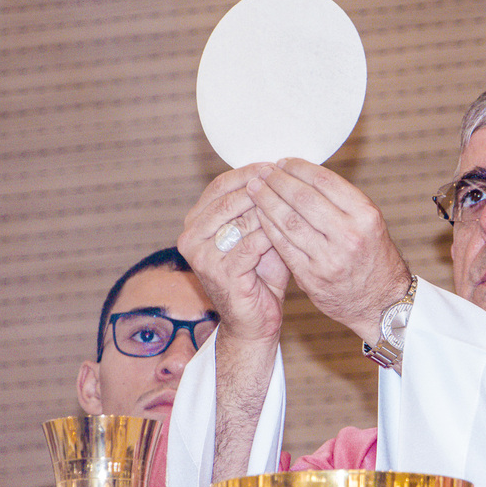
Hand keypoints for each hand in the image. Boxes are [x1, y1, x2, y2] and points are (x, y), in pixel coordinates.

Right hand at [178, 164, 289, 343]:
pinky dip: (272, 235)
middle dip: (262, 188)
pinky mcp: (220, 274)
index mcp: (195, 222)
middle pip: (228, 200)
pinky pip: (250, 245)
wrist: (255, 321)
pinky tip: (290, 231)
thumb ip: (262, 206)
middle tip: (289, 181)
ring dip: (270, 211)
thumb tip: (282, 171)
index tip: (277, 165)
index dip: (249, 172)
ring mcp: (202, 257)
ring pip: (239, 220)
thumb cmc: (260, 275)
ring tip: (294, 205)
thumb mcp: (258, 233)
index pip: (219, 186)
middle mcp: (191, 237)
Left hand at [246, 158, 410, 343]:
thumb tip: (303, 175)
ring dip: (267, 201)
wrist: (381, 304)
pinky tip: (259, 215)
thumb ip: (341, 203)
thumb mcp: (369, 225)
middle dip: (278, 181)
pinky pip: (283, 245)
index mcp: (366, 215)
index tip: (284, 162)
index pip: (324, 181)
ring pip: (288, 221)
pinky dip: (268, 227)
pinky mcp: (312, 276)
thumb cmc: (373, 258)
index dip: (299, 168)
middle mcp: (349, 235)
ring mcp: (329, 258)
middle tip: (263, 172)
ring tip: (255, 188)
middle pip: (303, 198)